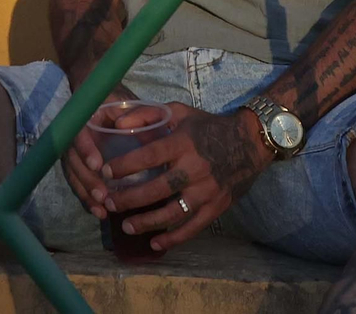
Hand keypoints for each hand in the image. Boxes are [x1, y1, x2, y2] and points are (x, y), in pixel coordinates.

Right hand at [60, 87, 138, 219]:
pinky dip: (86, 197)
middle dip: (87, 180)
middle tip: (103, 196)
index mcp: (81, 118)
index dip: (85, 149)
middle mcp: (71, 135)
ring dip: (86, 193)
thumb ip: (134, 115)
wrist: (98, 97)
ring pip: (73, 174)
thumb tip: (143, 136)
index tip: (97, 165)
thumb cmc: (114, 99)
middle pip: (72, 160)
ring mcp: (72, 151)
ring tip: (102, 209)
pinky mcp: (76, 164)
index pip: (78, 134)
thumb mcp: (124, 102)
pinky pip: (77, 182)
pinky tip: (99, 212)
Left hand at [101, 104, 271, 252]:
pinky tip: (156, 243)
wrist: (250, 142)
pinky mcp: (217, 206)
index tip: (105, 172)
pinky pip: (194, 227)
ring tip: (126, 226)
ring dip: (148, 222)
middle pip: (158, 189)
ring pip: (174, 212)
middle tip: (109, 203)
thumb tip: (117, 123)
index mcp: (184, 143)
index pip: (150, 155)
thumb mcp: (178, 111)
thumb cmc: (207, 126)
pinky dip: (175, 238)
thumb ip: (146, 115)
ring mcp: (207, 191)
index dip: (125, 165)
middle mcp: (195, 169)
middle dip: (130, 198)